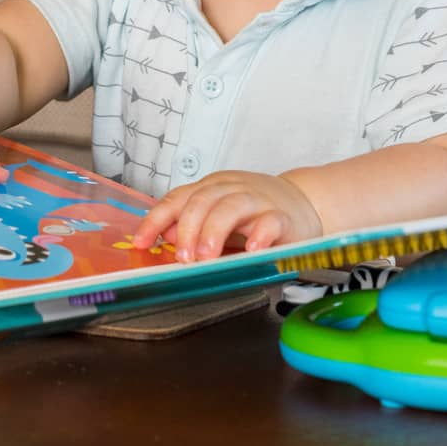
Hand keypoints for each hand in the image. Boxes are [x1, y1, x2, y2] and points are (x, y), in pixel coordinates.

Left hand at [131, 171, 321, 262]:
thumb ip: (191, 223)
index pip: (177, 199)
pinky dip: (259, 235)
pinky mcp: (283, 217)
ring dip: (214, 232)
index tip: (141, 242)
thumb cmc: (255, 213)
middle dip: (187, 230)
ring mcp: (258, 201)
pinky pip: (270, 222)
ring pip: (231, 207)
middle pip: (202, 201)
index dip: (156, 220)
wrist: (304, 202)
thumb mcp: (218, 214)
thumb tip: (164, 234)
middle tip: (182, 257)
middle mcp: (231, 189)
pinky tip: (251, 250)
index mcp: (211, 188)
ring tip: (207, 256)